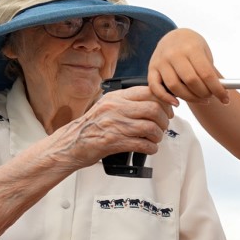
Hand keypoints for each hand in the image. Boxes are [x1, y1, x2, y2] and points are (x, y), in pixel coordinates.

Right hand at [52, 86, 172, 168]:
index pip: (148, 91)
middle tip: (163, 126)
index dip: (164, 101)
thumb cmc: (90, 127)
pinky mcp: (114, 142)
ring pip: (151, 127)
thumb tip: (155, 101)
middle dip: (164, 119)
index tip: (170, 108)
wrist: (69, 144)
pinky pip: (143, 144)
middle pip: (153, 109)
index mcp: (115, 97)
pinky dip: (151, 148)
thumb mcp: (107, 106)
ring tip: (155, 138)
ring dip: (158, 135)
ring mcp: (115, 125)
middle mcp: (115, 108)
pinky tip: (149, 148)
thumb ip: (127, 102)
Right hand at [148, 28, 228, 104]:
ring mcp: (161, 61)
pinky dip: (166, 98)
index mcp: (191, 48)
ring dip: (190, 98)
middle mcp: (174, 54)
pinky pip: (156, 88)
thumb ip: (209, 70)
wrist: (173, 36)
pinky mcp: (151, 69)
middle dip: (204, 94)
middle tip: (211, 97)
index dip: (217, 89)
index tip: (225, 98)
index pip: (206, 74)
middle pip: (191, 81)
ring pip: (175, 87)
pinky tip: (177, 103)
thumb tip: (221, 91)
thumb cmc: (192, 46)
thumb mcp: (204, 52)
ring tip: (200, 99)